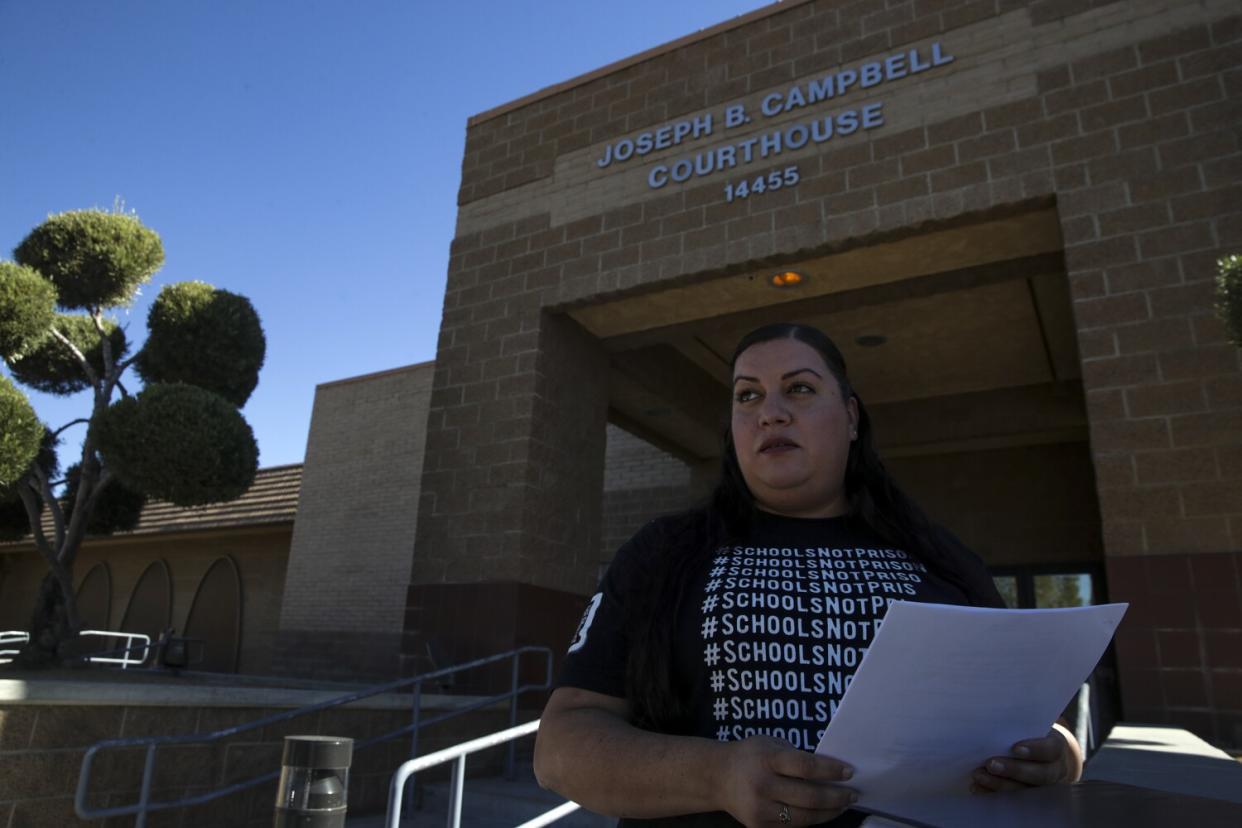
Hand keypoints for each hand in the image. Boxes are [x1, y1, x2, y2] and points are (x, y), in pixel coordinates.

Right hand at [717, 735, 856, 826]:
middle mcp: (763, 786)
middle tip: (853, 794)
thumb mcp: (771, 744)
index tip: (850, 772)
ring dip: (828, 813)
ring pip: (804, 818)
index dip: (831, 771)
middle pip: (809, 797)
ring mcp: (760, 810)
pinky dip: (810, 820)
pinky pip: (792, 827)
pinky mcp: (759, 827)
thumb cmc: (750, 755)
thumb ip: (796, 756)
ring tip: (842, 806)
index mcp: (767, 760)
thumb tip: (830, 771)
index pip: (806, 767)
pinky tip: (821, 813)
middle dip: (837, 797)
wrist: (718, 777)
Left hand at [971, 726, 1078, 792]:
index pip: (1051, 750)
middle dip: (1014, 770)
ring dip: (1000, 784)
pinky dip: (992, 794)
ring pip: (1025, 790)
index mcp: (1056, 747)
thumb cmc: (1030, 733)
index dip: (1035, 750)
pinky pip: (1012, 800)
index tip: (1015, 748)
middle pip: (1039, 774)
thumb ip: (1017, 725)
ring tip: (978, 775)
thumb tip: (988, 715)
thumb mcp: (1029, 726)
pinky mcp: (1028, 798)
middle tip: (990, 764)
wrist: (1041, 753)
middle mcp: (1054, 770)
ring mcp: (1042, 787)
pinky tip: (976, 788)